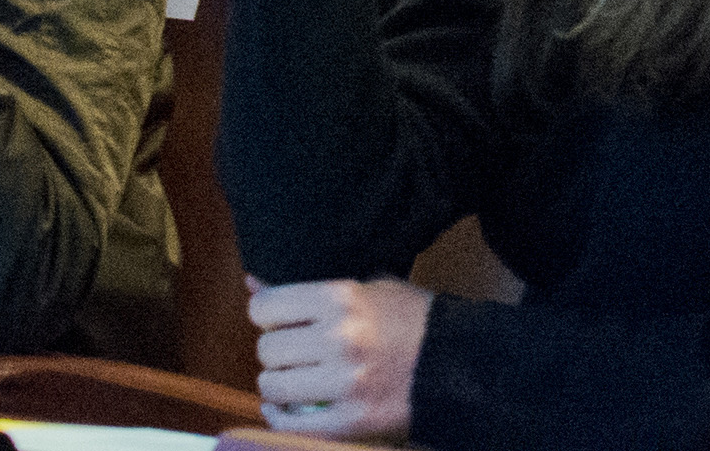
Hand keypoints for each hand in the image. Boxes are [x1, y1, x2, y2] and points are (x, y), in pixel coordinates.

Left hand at [244, 275, 431, 440]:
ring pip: (273, 386)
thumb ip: (308, 291)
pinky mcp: (350, 420)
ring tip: (295, 379)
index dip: (267, 315)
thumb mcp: (367, 289)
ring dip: (278, 384)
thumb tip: (253, 285)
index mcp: (341, 298)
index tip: (279, 321)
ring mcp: (344, 383)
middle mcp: (339, 338)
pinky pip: (290, 424)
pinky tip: (287, 407)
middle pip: (267, 348)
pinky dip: (281, 417)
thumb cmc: (410, 320)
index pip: (266, 308)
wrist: (456, 363)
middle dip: (276, 351)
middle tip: (293, 353)